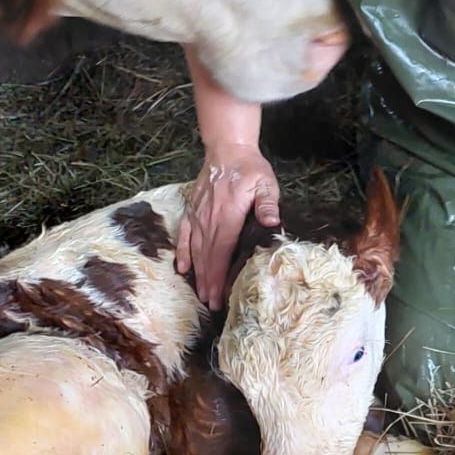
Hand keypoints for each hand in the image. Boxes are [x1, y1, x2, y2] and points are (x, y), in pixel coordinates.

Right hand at [176, 148, 280, 309]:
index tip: (218, 296)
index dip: (219, 276)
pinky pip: (184, 235)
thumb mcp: (265, 183)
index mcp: (227, 215)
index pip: (221, 252)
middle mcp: (209, 219)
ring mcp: (198, 216)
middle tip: (212, 305)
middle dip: (209, 283)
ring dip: (198, 273)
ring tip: (201, 294)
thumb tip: (271, 223)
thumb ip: (267, 204)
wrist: (227, 149)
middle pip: (207, 257)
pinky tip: (183, 270)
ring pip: (195, 250)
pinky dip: (182, 253)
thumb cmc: (249, 168)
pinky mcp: (192, 210)